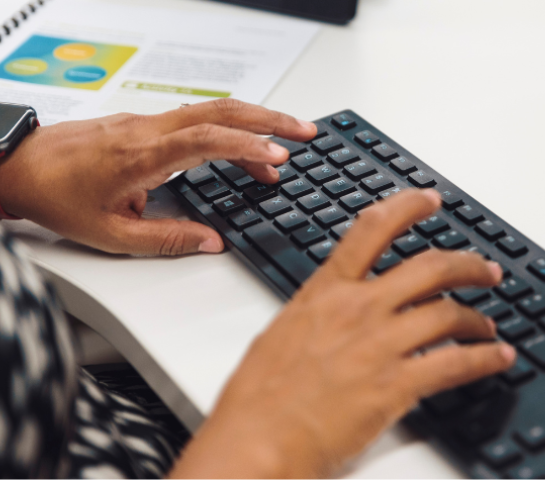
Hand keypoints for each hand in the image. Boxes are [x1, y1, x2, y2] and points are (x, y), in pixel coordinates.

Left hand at [0, 99, 315, 254]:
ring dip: (254, 123)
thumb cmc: (58, 196)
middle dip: (269, 118)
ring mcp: (148, 123)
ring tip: (283, 150)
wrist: (22, 166)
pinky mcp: (147, 125)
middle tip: (304, 131)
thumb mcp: (111, 234)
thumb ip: (167, 240)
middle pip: (221, 110)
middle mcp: (149, 131)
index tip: (279, 157)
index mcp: (142, 157)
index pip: (206, 140)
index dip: (247, 146)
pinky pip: (198, 120)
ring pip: (213, 111)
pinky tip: (242, 151)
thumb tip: (212, 242)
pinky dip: (229, 131)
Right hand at [170, 189, 515, 477]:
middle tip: (482, 269)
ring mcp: (379, 344)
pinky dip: (483, 359)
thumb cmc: (260, 391)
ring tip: (485, 325)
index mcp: (325, 291)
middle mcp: (358, 309)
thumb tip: (335, 314)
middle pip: (428, 267)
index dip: (406, 207)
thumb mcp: (284, 332)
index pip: (372, 229)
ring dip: (476, 318)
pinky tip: (493, 358)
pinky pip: (455, 364)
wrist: (257, 436)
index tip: (426, 200)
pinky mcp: (395, 385)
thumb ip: (318, 315)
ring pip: (448, 313)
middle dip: (465, 264)